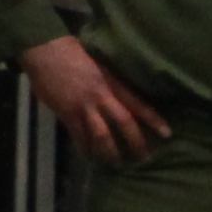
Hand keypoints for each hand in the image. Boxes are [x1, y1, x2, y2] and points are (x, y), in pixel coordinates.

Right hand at [18, 35, 166, 161]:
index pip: (136, 103)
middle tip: (144, 158)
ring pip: (102, 135)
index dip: (153, 119)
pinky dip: (85, 148)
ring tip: (116, 162)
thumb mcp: (97, 62)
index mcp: (110, 81)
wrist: (44, 49)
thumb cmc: (70, 50)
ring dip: (110, 151)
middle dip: (135, 142)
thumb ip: (107, 80)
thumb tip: (118, 96)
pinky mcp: (66, 112)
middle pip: (124, 122)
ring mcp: (83, 106)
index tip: (167, 133)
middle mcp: (100, 95)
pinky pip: (79, 136)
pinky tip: (89, 155)